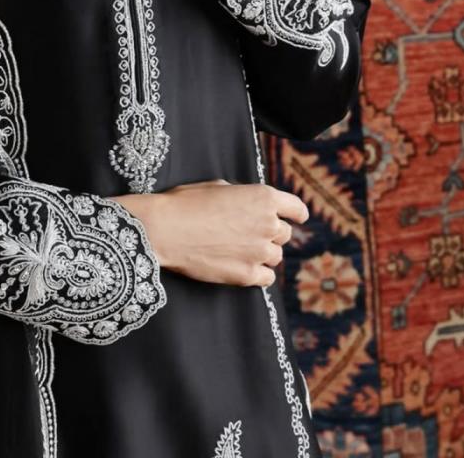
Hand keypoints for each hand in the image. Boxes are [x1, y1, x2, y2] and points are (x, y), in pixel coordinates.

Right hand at [110, 179, 308, 287]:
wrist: (166, 229)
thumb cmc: (186, 203)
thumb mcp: (218, 187)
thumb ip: (242, 197)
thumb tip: (247, 206)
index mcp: (264, 198)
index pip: (296, 208)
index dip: (297, 213)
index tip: (296, 218)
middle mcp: (268, 224)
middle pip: (284, 233)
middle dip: (270, 233)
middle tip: (249, 234)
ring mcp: (260, 252)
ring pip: (276, 256)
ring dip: (263, 253)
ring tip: (241, 250)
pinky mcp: (248, 275)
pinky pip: (267, 278)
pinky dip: (258, 273)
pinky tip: (243, 267)